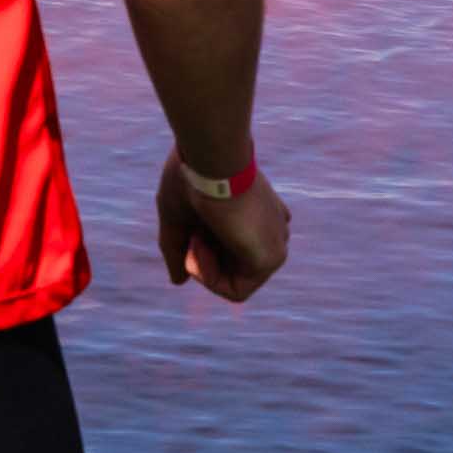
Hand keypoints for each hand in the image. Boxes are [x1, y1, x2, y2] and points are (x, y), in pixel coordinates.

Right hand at [158, 154, 288, 301]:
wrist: (211, 160)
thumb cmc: (192, 178)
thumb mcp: (178, 218)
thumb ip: (179, 250)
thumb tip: (179, 281)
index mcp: (258, 217)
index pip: (231, 250)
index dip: (202, 249)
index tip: (191, 230)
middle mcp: (271, 232)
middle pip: (231, 267)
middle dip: (202, 257)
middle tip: (191, 235)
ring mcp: (274, 246)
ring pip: (233, 282)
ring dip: (203, 267)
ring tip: (195, 239)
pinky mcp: (271, 259)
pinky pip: (237, 291)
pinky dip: (210, 278)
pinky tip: (201, 247)